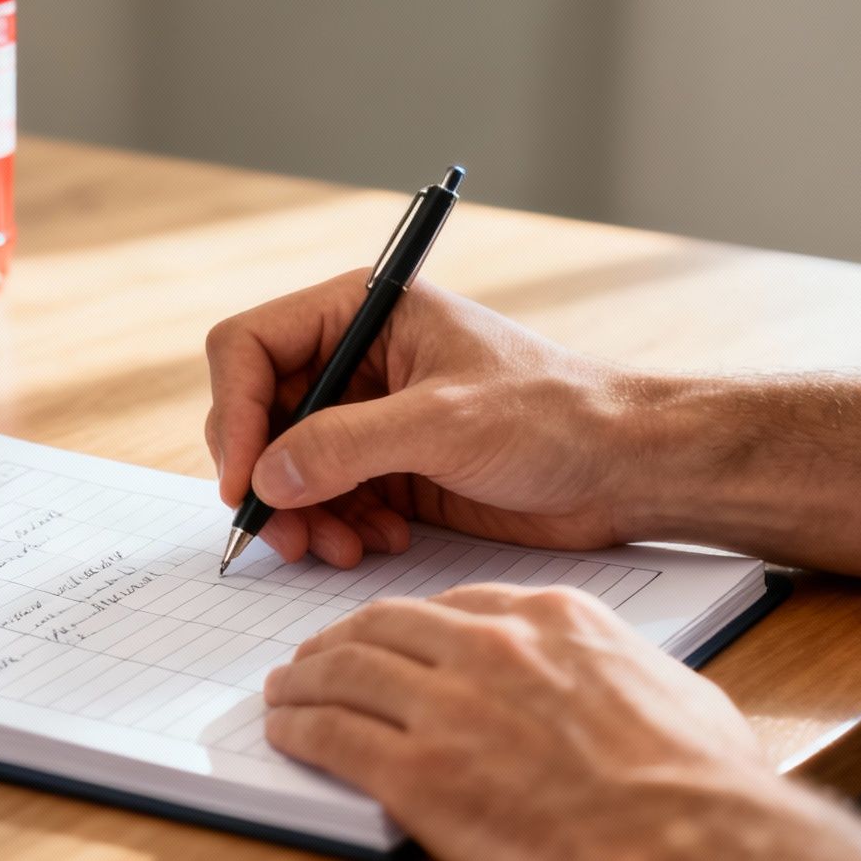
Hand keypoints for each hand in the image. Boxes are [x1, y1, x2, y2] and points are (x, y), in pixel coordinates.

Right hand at [204, 272, 638, 565]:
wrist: (625, 469)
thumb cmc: (556, 416)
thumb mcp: (445, 423)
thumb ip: (346, 445)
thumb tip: (265, 478)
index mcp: (363, 312)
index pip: (250, 346)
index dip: (235, 412)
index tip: (242, 479)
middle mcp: (355, 360)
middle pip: (258, 414)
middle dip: (266, 477)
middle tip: (284, 533)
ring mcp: (368, 417)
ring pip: (285, 466)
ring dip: (300, 513)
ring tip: (337, 548)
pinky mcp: (387, 468)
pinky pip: (324, 500)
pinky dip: (334, 528)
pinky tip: (376, 543)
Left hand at [263, 584, 860, 860]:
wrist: (689, 841)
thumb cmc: (704, 782)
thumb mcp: (676, 690)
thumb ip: (627, 674)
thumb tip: (627, 689)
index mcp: (553, 620)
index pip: (457, 602)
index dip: (412, 623)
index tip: (394, 636)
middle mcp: (490, 648)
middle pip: (387, 626)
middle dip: (343, 638)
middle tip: (318, 654)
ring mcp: (447, 707)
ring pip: (346, 671)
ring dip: (306, 678)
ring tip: (286, 688)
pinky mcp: (416, 772)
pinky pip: (334, 735)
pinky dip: (299, 728)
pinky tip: (285, 732)